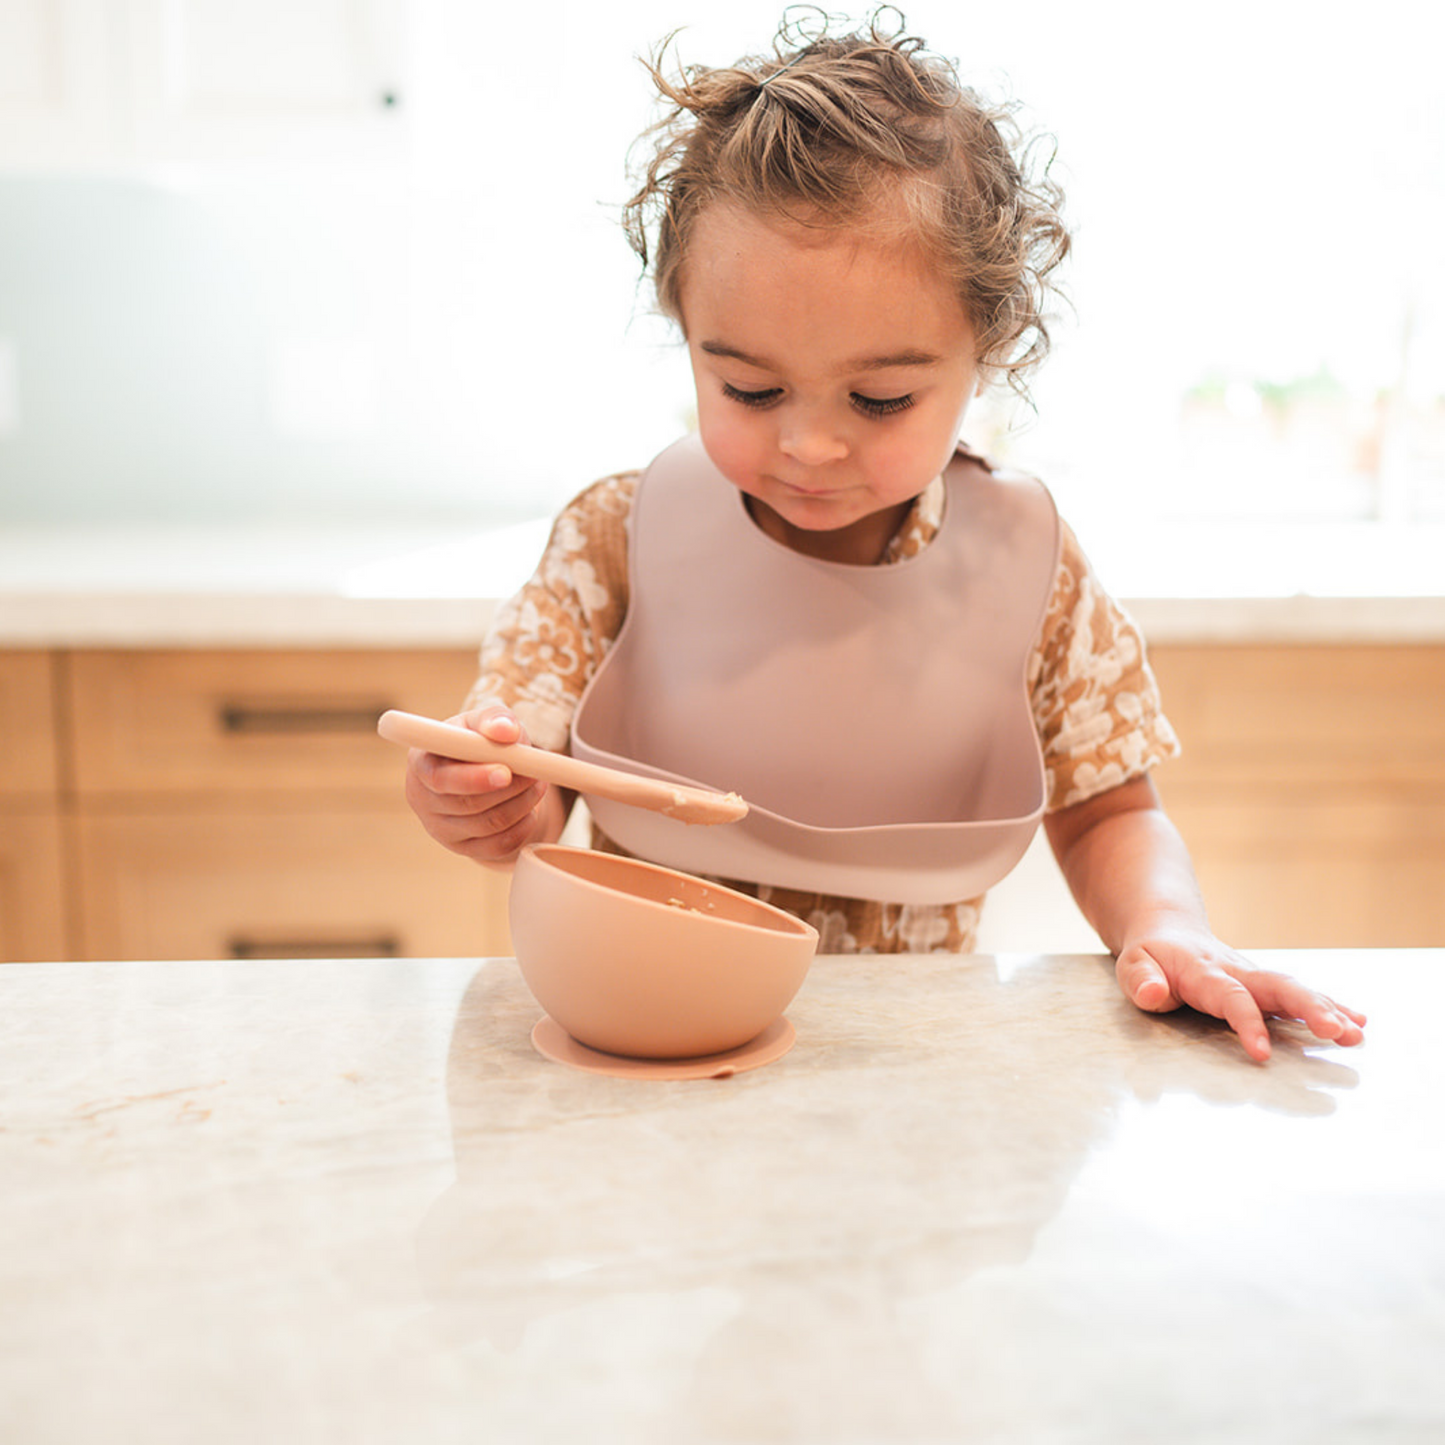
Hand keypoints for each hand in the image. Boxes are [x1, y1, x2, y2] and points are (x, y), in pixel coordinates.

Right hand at [403, 706, 555, 864]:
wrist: (483, 768)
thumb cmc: (479, 739)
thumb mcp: (485, 721)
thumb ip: (494, 719)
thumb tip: (505, 731)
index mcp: (421, 762)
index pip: (440, 779)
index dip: (473, 778)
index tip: (506, 772)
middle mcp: (422, 798)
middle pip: (467, 805)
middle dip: (510, 789)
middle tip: (535, 773)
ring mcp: (440, 828)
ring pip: (488, 826)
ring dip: (522, 804)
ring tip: (538, 784)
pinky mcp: (462, 848)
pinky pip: (498, 846)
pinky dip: (522, 827)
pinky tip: (530, 809)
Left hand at [1115, 919, 1366, 1062]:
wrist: (1169, 930)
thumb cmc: (1150, 956)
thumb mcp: (1133, 966)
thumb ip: (1142, 982)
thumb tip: (1155, 996)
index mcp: (1204, 971)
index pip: (1230, 997)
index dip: (1247, 1023)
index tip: (1262, 1054)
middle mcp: (1238, 971)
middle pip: (1278, 987)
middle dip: (1308, 1008)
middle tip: (1336, 1032)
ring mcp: (1256, 977)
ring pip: (1296, 989)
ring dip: (1327, 1010)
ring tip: (1356, 1035)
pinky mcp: (1266, 985)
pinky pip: (1301, 994)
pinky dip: (1331, 1006)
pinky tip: (1358, 1023)